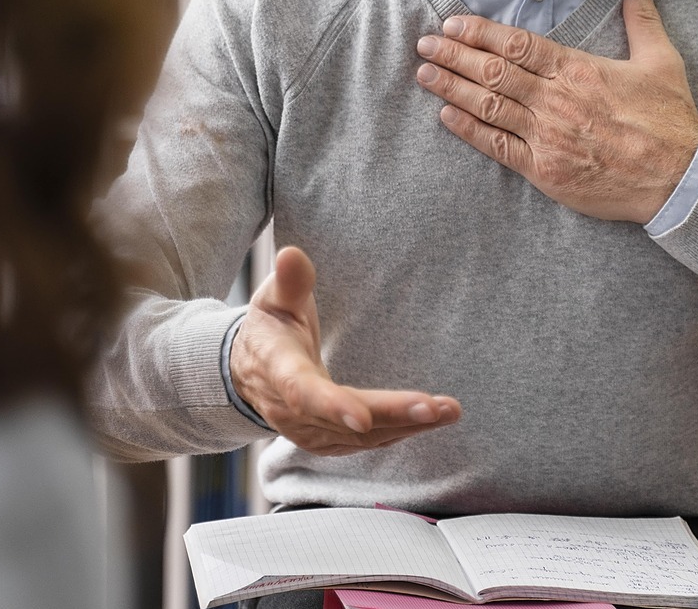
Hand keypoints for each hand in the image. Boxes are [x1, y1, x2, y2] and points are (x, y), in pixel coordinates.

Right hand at [230, 246, 460, 454]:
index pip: (303, 391)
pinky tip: (430, 420)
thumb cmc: (269, 328)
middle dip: (391, 415)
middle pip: (343, 421)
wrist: (249, 372)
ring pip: (361, 438)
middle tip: (435, 408)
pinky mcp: (326, 442)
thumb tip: (292, 253)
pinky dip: (399, 432)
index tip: (363, 418)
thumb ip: (289, 280)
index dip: (332, 405)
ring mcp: (308, 431)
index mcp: (278, 369)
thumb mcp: (273, 298)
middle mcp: (291, 411)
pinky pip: (366, 443)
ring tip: (449, 411)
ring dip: (407, 426)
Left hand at [413, 0, 697, 224]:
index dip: (480, 33)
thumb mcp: (662, 61)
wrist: (677, 180)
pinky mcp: (544, 171)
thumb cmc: (670, 120)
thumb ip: (642, 18)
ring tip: (425, 74)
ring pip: (489, 106)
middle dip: (454, 56)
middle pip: (493, 72)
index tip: (453, 24)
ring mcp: (547, 137)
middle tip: (424, 44)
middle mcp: (556, 101)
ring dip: (452, 88)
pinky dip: (469, 130)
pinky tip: (447, 116)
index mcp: (578, 70)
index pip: (517, 44)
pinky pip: (498, 147)